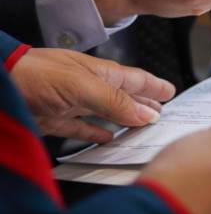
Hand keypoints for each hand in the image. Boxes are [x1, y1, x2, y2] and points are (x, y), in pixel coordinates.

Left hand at [10, 48, 174, 142]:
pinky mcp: (57, 120)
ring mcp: (74, 103)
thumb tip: (147, 114)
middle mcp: (91, 87)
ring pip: (108, 114)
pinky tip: (106, 139)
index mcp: (102, 73)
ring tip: (141, 128)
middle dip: (145, 104)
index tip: (172, 92)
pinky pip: (84, 128)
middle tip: (163, 112)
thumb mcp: (82, 85)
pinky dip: (97, 134)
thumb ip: (115, 100)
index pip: (137, 79)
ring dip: (125, 120)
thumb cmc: (35, 74)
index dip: (155, 86)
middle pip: (126, 97)